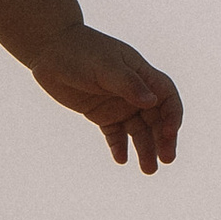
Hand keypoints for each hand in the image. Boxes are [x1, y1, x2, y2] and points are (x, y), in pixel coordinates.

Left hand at [29, 25, 181, 172]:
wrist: (49, 50)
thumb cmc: (79, 51)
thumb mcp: (104, 66)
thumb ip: (128, 84)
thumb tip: (152, 102)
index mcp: (141, 74)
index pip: (166, 97)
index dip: (172, 116)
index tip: (168, 134)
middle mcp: (133, 91)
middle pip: (156, 119)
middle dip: (163, 139)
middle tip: (166, 160)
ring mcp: (117, 103)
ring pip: (138, 131)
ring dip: (145, 149)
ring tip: (148, 169)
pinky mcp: (101, 114)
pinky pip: (115, 134)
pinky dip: (119, 147)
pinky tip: (121, 159)